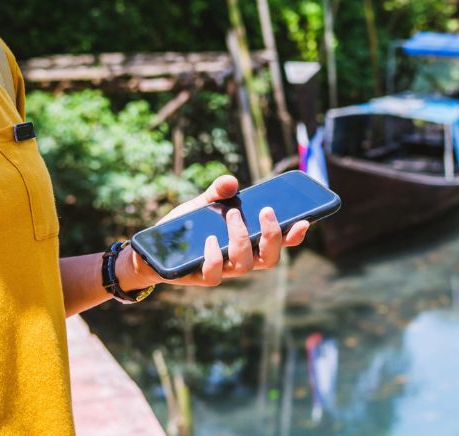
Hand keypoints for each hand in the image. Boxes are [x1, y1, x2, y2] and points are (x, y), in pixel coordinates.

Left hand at [124, 174, 309, 288]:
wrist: (154, 248)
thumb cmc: (185, 228)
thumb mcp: (202, 204)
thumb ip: (218, 193)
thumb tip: (232, 182)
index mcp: (247, 242)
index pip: (279, 243)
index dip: (294, 236)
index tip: (304, 221)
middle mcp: (239, 260)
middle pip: (269, 258)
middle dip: (272, 236)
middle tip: (267, 211)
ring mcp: (222, 271)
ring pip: (245, 266)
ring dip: (242, 239)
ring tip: (232, 216)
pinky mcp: (200, 277)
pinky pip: (215, 275)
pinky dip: (215, 257)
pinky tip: (210, 240)